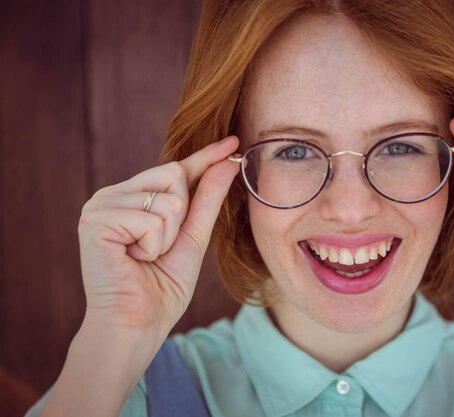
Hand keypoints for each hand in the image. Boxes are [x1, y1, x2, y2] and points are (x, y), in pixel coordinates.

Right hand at [77, 136, 239, 333]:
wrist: (138, 324)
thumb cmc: (162, 286)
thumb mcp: (193, 238)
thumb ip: (207, 199)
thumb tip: (228, 161)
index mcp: (133, 198)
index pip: (176, 169)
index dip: (205, 156)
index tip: (233, 141)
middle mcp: (114, 195)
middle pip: (173, 174)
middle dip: (180, 217)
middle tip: (158, 248)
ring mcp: (101, 205)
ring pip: (167, 199)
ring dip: (168, 237)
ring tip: (145, 256)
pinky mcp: (95, 221)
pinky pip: (151, 219)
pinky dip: (154, 245)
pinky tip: (133, 260)